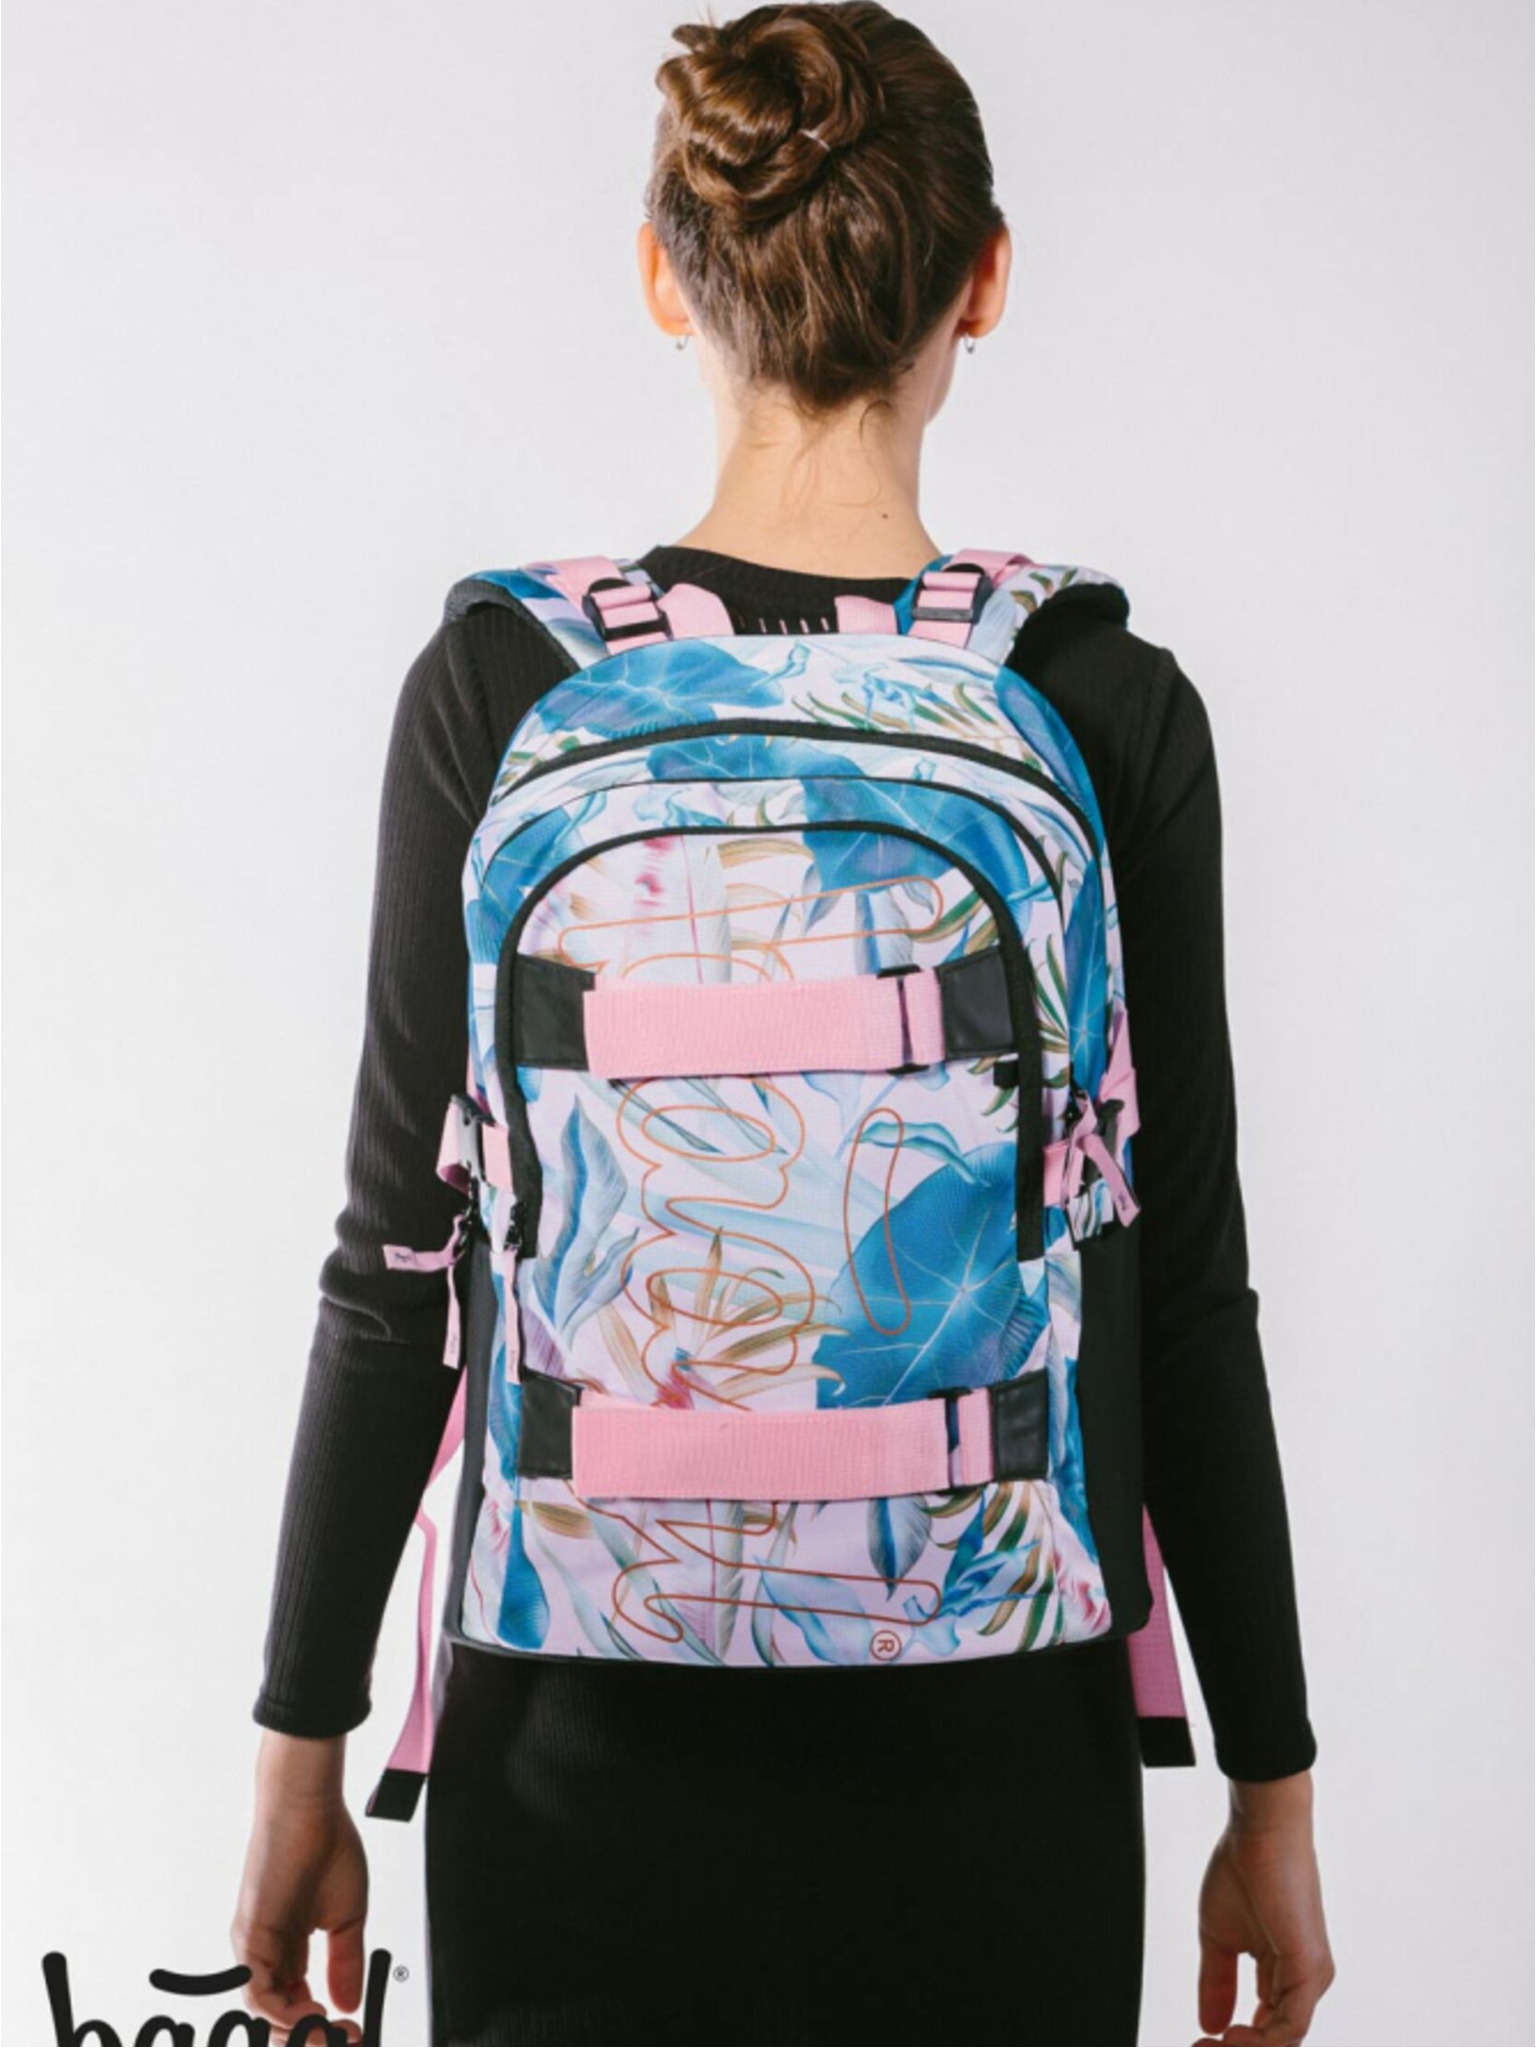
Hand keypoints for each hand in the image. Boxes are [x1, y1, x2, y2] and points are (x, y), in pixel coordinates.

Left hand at [231, 1731, 367, 2044]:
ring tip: (331, 2031)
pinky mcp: (249, 1938)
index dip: (325, 2025)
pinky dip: (283, 2011)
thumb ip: (345, 1961)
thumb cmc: (325, 1845)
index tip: (354, 2031)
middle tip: (346, 2039)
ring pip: (265, 2013)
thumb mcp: (347, 1915)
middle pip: (278, 2018)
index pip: (298, 2006)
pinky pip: (257, 1991)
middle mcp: (266, 1955)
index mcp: (288, 1950)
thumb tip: (348, 2001)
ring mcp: (254, 1949)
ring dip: (300, 2031)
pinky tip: (313, 2013)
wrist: (309, 1806)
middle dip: (312, 2037)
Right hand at [1195, 1771, 1333, 2045]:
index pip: (1266, 2030)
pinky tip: (1230, 2037)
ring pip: (1285, 2039)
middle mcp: (1303, 1982)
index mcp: (1284, 1974)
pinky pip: (1292, 2026)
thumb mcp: (1219, 1936)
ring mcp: (1310, 1978)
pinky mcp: (1310, 1969)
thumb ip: (1217, 1981)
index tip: (1197, 2043)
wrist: (1261, 1830)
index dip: (1232, 2044)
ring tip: (1212, 2045)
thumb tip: (1209, 2024)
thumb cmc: (1244, 1869)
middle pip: (1276, 2040)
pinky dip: (1261, 2041)